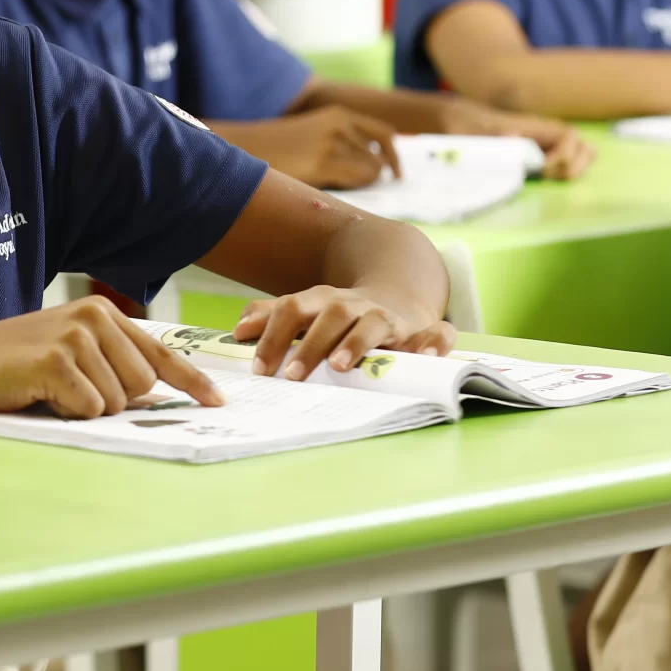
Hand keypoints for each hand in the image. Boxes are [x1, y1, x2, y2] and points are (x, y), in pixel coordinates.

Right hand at [0, 299, 225, 416]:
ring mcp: (76, 336)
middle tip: (70, 392)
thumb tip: (158, 392)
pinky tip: (40, 395)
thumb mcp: (70, 350)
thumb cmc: (13, 364)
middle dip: (113, 402)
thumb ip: (112, 362)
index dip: (192, 382)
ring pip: (117, 401)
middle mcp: (94, 316)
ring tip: (51, 391)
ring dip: (86, 409)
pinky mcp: (56, 360)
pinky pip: (90, 409)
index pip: (161, 352)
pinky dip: (68, 414)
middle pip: (143, 386)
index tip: (217, 402)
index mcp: (103, 312)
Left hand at [233, 289, 453, 381]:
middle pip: (329, 315)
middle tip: (290, 375)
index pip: (292, 309)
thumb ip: (270, 317)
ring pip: (371, 322)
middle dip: (309, 344)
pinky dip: (434, 343)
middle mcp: (352, 305)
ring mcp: (386, 317)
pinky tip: (427, 356)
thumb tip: (237, 329)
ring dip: (355, 342)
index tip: (259, 367)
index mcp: (321, 301)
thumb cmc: (340, 315)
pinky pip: (434, 333)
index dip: (273, 335)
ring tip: (339, 366)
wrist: (397, 296)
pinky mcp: (419, 330)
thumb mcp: (305, 312)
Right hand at [255, 106, 401, 188]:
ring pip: (370, 170)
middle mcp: (339, 125)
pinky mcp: (320, 162)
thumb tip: (378, 168)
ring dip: (364, 184)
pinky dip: (355, 187)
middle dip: (376, 176)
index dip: (394, 157)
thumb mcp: (317, 132)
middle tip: (363, 189)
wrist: (249, 144)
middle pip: (378, 158)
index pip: (386, 135)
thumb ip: (345, 142)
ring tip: (344, 189)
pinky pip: (355, 179)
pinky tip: (340, 190)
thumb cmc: (283, 146)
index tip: (396, 175)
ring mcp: (330, 143)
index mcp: (340, 115)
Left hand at [435, 99, 596, 179]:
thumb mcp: (473, 132)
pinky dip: (565, 173)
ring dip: (573, 170)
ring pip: (580, 154)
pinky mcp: (540, 157)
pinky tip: (544, 180)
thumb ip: (493, 136)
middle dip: (573, 166)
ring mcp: (546, 146)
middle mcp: (546, 135)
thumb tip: (513, 137)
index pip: (569, 135)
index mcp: (534, 126)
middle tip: (547, 176)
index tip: (541, 168)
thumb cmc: (466, 126)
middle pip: (584, 146)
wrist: (457, 122)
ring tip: (549, 179)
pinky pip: (566, 164)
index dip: (563, 154)